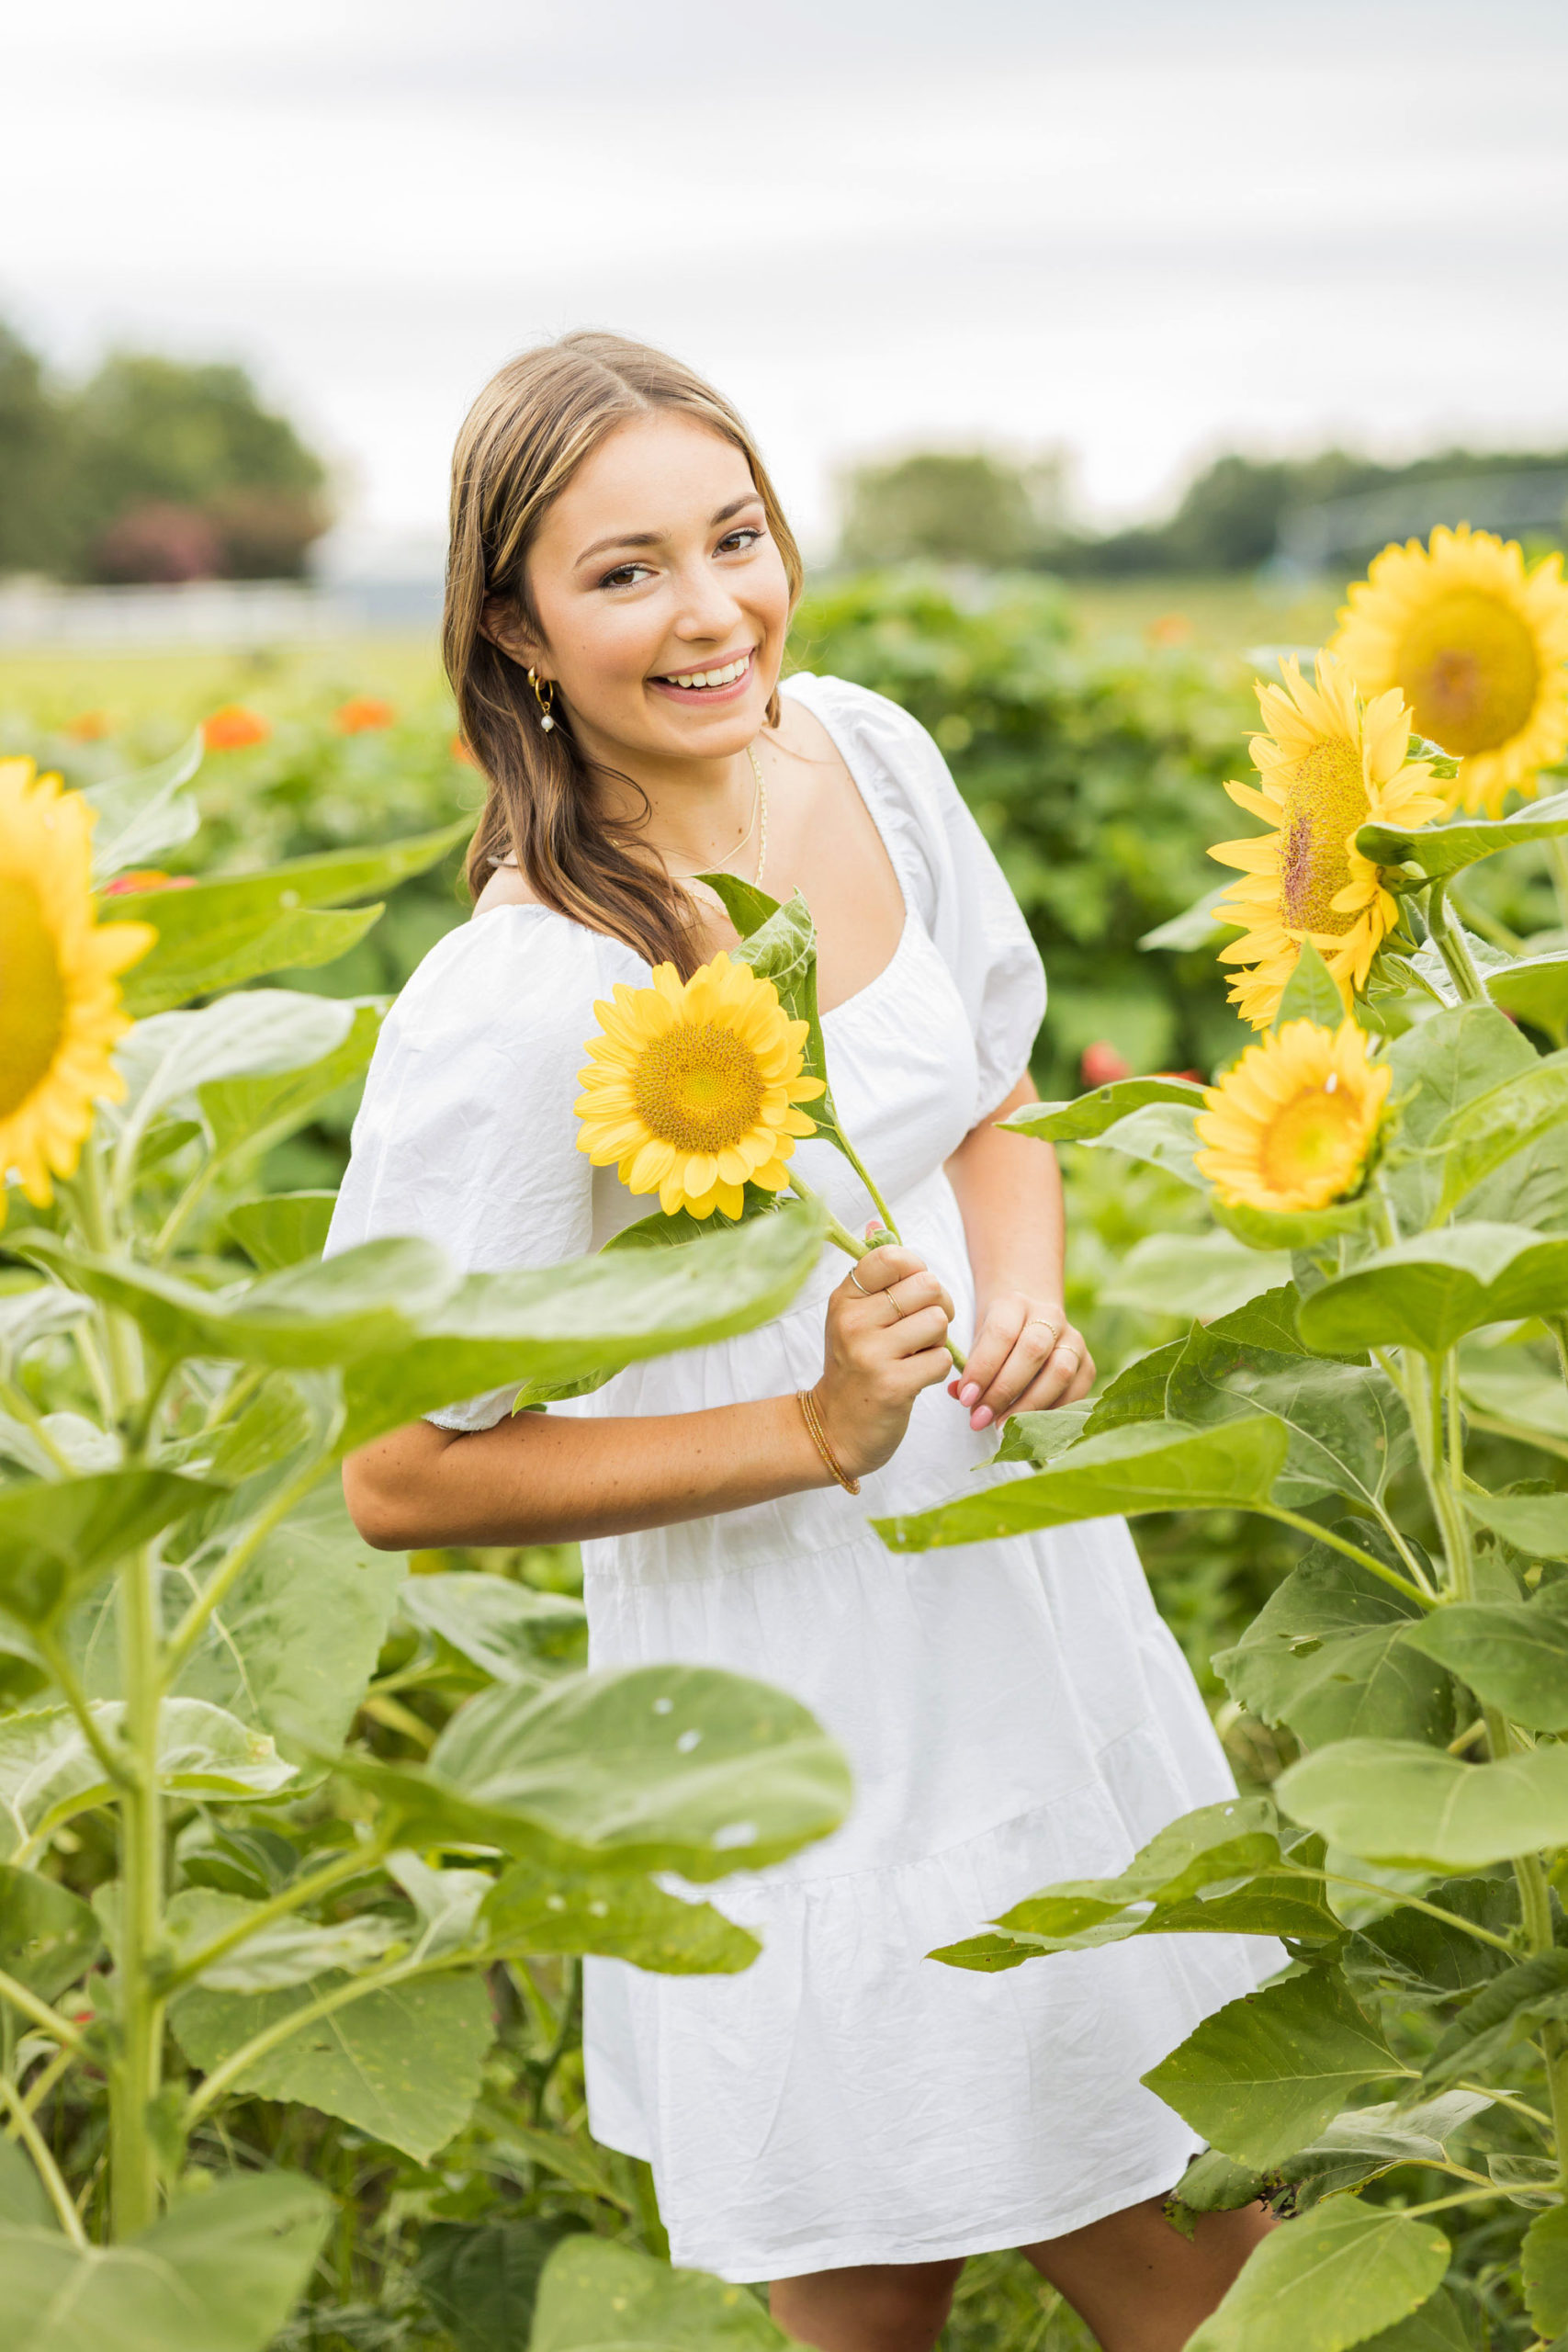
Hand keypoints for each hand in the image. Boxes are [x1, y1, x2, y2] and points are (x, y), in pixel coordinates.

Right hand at [811, 1231, 955, 1480]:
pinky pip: (941, 1359)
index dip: (917, 1270)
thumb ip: (872, 1273)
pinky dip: (936, 1369)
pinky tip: (915, 1377)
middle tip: (924, 1327)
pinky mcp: (892, 1385)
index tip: (913, 1292)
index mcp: (844, 1297)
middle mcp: (852, 1321)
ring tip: (916, 1354)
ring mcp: (870, 1354)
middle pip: (928, 1286)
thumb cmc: (855, 1364)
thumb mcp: (852, 1315)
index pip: (893, 1257)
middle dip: (938, 1306)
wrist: (836, 1428)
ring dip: (938, 1340)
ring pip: (938, 1322)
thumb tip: (876, 1223)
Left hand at [948, 1291, 1093, 1430]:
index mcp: (1015, 1303)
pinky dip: (1051, 1412)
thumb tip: (959, 1395)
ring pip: (1059, 1371)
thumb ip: (970, 1367)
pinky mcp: (1088, 1364)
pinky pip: (1076, 1391)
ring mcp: (1073, 1339)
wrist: (1030, 1322)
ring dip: (1029, 1405)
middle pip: (1032, 1351)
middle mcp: (1049, 1316)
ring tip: (1002, 1426)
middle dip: (1004, 1390)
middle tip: (981, 1418)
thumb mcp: (979, 1343)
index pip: (1001, 1333)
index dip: (983, 1368)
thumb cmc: (998, 1338)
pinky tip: (1029, 1426)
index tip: (966, 1398)